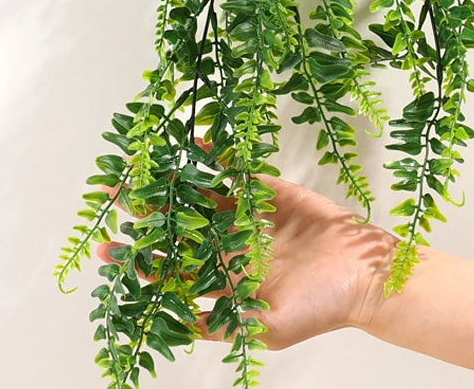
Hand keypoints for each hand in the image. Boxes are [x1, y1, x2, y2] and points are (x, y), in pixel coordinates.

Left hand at [97, 173, 397, 350]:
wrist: (365, 271)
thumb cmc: (321, 306)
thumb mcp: (268, 328)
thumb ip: (225, 325)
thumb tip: (177, 323)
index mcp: (223, 283)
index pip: (170, 270)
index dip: (138, 259)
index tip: (108, 248)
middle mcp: (228, 247)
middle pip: (177, 228)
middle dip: (146, 213)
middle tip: (111, 195)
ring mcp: (246, 216)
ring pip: (199, 196)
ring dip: (171, 183)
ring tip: (141, 167)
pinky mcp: (265, 191)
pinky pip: (232, 172)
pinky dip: (212, 158)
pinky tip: (190, 145)